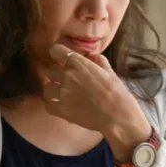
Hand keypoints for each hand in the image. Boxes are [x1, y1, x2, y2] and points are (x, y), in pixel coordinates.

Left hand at [43, 44, 151, 160]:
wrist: (118, 116)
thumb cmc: (117, 93)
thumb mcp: (109, 71)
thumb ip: (97, 60)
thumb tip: (89, 56)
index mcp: (80, 64)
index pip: (56, 50)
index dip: (58, 54)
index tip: (62, 59)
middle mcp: (68, 76)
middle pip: (51, 71)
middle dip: (58, 74)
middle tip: (68, 80)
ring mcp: (63, 94)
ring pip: (47, 87)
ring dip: (54, 89)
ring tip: (63, 94)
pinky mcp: (62, 110)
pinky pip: (48, 105)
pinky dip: (53, 105)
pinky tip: (62, 106)